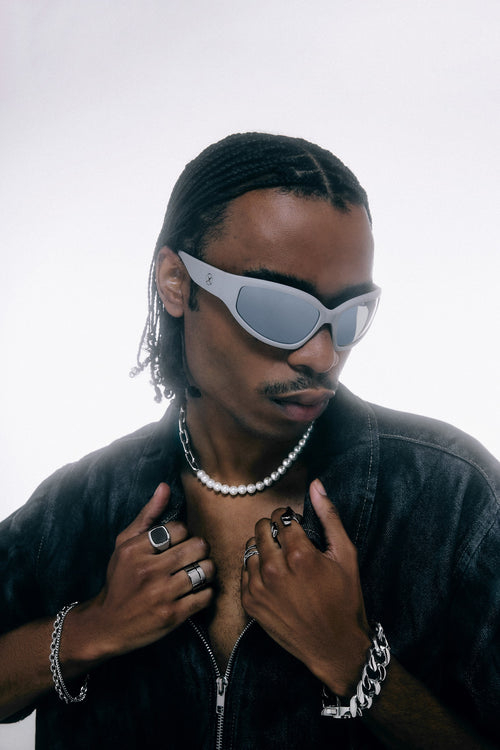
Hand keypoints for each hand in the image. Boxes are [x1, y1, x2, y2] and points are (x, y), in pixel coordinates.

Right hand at [82, 483, 214, 658]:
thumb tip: (164, 487)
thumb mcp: (124, 544)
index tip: (177, 543)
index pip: (179, 528)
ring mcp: (162, 594)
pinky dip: (207, 592)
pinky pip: (206, 596)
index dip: (183, 534)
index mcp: (136, 549)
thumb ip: (147, 515)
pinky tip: (197, 590)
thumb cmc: (119, 580)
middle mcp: (149, 570)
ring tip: (198, 571)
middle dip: (199, 549)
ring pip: (205, 570)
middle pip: (197, 546)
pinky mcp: (172, 616)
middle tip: (193, 555)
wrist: (107, 624)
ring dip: (207, 570)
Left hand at [241, 479, 370, 696]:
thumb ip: (329, 516)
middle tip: (288, 541)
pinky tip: (273, 577)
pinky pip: (244, 571)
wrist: (334, 646)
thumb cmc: (344, 600)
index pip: (280, 517)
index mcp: (299, 554)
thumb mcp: (346, 555)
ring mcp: (259, 588)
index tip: (296, 527)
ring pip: (250, 548)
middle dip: (274, 529)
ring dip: (263, 548)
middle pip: (261, 528)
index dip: (289, 518)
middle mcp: (275, 570)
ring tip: (281, 560)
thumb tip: (316, 484)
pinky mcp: (250, 603)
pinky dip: (256, 569)